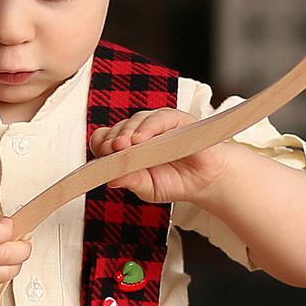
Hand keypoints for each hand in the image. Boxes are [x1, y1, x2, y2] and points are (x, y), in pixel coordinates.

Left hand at [89, 109, 239, 206]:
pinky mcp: (177, 120)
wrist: (204, 181)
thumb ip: (131, 182)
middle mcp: (140, 133)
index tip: (100, 156)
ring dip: (128, 131)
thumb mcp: (149, 188)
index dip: (101, 145)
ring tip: (124, 145)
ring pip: (137, 120)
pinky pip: (160, 117)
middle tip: (109, 151)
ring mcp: (157, 125)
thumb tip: (111, 179)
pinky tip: (142, 138)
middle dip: (112, 140)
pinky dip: (149, 126)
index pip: (106, 140)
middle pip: (119, 128)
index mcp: (127, 149)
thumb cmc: (174, 182)